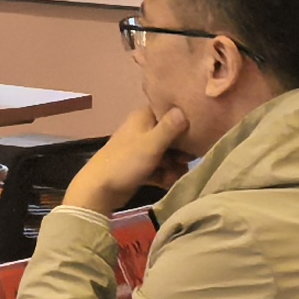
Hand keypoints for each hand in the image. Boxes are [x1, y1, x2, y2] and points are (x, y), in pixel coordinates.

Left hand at [61, 104, 185, 217]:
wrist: (100, 189)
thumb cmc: (126, 161)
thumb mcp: (151, 143)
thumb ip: (169, 128)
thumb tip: (184, 108)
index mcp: (144, 117)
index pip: (170, 111)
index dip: (185, 120)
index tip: (198, 132)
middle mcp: (143, 130)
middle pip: (173, 135)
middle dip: (181, 150)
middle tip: (185, 161)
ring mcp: (142, 149)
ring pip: (168, 154)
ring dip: (174, 166)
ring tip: (175, 175)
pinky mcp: (141, 166)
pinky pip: (160, 168)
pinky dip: (165, 175)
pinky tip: (168, 183)